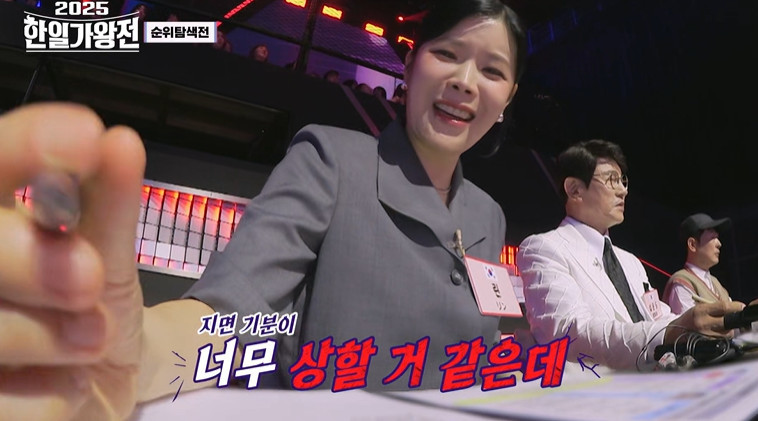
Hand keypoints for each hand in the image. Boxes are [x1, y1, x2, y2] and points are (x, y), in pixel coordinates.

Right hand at [0, 103, 145, 419]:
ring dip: (49, 335)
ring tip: (94, 336)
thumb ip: (109, 204)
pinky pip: (1, 403)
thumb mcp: (109, 252)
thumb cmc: (91, 301)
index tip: (86, 137)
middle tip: (89, 277)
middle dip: (27, 259)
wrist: (103, 376)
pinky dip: (50, 395)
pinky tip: (69, 384)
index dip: (23, 147)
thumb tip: (120, 143)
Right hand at [664, 301, 745, 343]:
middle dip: (732, 319)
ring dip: (727, 330)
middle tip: (732, 318)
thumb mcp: (700, 308)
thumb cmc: (690, 318)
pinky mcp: (707, 344)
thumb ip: (717, 307)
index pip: (723, 307)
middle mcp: (702, 323)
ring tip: (719, 327)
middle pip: (728, 322)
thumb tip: (736, 307)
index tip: (740, 307)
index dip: (735, 307)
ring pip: (727, 333)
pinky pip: (722, 340)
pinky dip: (722, 337)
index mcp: (700, 311)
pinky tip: (716, 333)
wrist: (675, 332)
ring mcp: (705, 335)